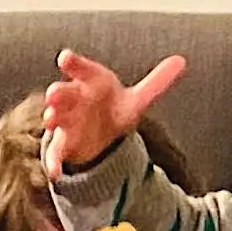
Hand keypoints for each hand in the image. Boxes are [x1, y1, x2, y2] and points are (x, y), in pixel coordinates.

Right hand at [41, 49, 186, 177]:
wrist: (99, 133)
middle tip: (53, 93)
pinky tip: (55, 173)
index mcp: (91, 82)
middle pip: (63, 93)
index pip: (82, 69)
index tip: (65, 58)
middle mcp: (74, 98)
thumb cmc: (112, 107)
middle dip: (58, 93)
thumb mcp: (136, 99)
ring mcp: (66, 120)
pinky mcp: (63, 142)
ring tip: (50, 118)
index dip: (74, 63)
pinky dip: (53, 162)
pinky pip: (56, 152)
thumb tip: (181, 61)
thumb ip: (157, 82)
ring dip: (51, 117)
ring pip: (55, 117)